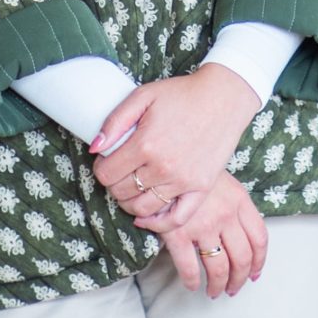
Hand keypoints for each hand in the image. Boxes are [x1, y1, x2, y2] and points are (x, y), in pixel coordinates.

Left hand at [91, 66, 262, 218]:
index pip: (106, 174)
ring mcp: (183, 181)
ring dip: (130, 202)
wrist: (223, 97)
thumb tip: (94, 148)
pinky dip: (157, 224)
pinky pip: (175, 219)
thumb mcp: (143, 96)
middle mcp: (163, 167)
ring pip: (142, 208)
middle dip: (114, 183)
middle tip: (120, 171)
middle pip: (122, 192)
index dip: (101, 168)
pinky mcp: (201, 188)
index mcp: (145, 144)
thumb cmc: (182, 94)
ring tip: (132, 188)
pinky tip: (146, 217)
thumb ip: (115, 121)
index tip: (107, 160)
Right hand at [133, 169, 269, 296]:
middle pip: (242, 258)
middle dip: (239, 280)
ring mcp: (203, 225)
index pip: (260, 238)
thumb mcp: (223, 181)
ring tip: (214, 292)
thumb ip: (236, 205)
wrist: (166, 161)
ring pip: (219, 267)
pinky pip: (190, 268)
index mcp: (240, 200)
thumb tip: (244, 235)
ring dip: (218, 285)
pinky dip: (192, 282)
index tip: (254, 274)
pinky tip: (191, 285)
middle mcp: (226, 215)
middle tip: (232, 289)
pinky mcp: (179, 233)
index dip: (259, 262)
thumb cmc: (194, 171)